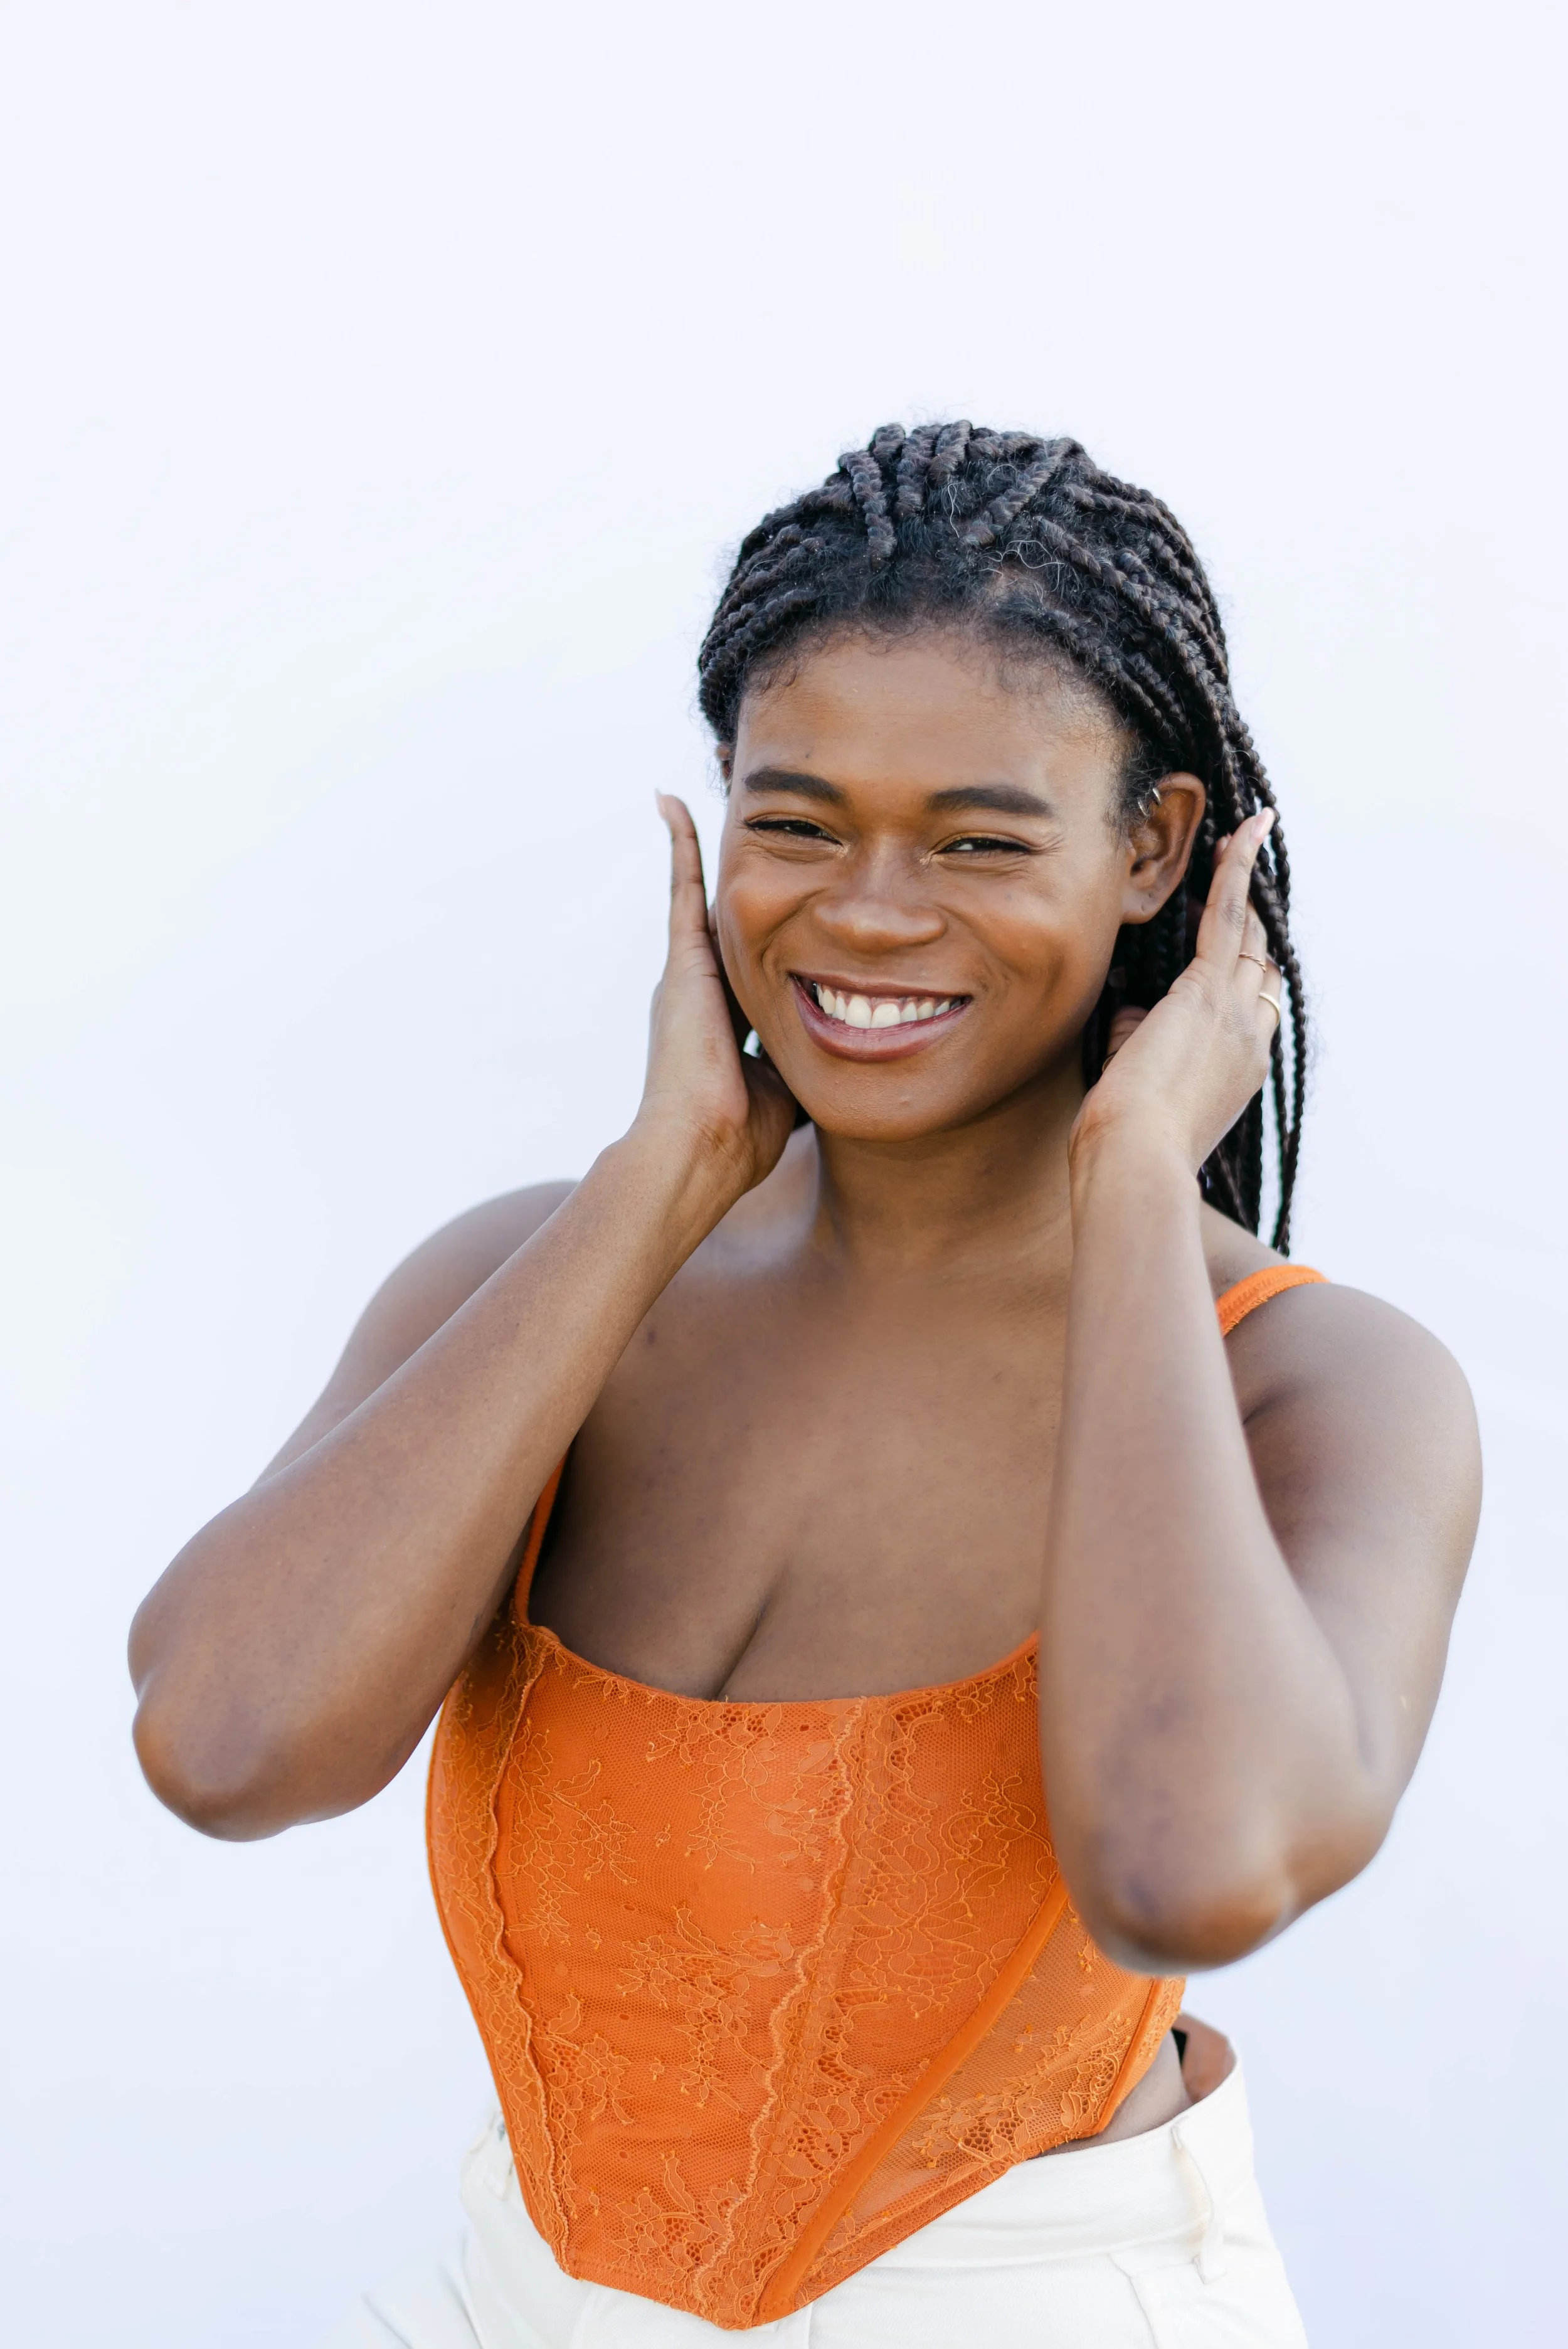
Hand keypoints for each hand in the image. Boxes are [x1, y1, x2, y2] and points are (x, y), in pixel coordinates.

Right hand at [631, 795, 798, 1204]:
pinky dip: (677, 842)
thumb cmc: (744, 1137)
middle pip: (729, 922)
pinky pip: (681, 885)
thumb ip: (808, 1065)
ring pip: (700, 894)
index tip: (784, 916)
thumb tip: (848, 1063)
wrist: (701, 1148)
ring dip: (697, 849)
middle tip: (752, 833)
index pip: (753, 966)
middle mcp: (702, 990)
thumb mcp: (788, 1089)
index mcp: (727, 1020)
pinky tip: (667, 800)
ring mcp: (687, 972)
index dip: (770, 938)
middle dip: (741, 883)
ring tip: (694, 799)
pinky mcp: (680, 961)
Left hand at [1073, 810, 1282, 1172]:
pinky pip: (1227, 914)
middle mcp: (1251, 1037)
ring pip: (1248, 933)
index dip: (1242, 968)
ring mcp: (1236, 1012)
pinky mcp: (1207, 991)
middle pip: (1258, 962)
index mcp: (1240, 1068)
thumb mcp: (1137, 1088)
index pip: (1252, 1004)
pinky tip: (1244, 829)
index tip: (1226, 942)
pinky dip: (1235, 868)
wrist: (1134, 1162)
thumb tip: (1131, 1014)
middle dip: (1249, 919)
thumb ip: (1140, 1043)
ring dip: (1244, 882)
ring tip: (1244, 834)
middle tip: (1238, 869)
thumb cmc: (1124, 1142)